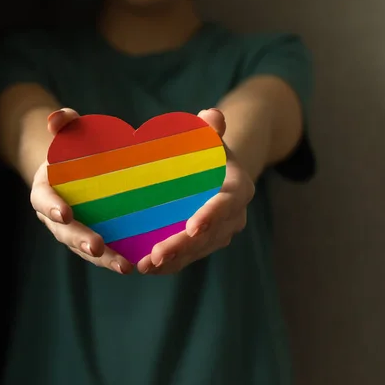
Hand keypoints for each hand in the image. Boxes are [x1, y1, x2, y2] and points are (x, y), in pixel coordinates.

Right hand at [31, 108, 133, 274]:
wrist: (80, 168)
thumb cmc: (75, 147)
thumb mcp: (70, 132)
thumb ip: (65, 124)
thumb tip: (56, 118)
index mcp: (44, 189)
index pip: (42, 200)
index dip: (51, 207)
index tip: (66, 213)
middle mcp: (55, 216)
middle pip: (64, 232)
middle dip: (80, 240)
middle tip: (97, 247)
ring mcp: (73, 231)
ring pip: (83, 249)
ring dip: (102, 259)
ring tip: (124, 266)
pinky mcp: (93, 238)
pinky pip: (102, 253)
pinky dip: (115, 259)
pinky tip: (136, 265)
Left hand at [136, 109, 255, 274]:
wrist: (218, 172)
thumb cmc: (210, 151)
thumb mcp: (210, 138)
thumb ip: (210, 129)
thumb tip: (211, 116)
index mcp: (238, 188)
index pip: (226, 204)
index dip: (211, 216)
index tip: (192, 227)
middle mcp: (234, 216)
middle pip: (209, 236)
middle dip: (183, 247)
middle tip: (156, 255)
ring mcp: (220, 234)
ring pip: (197, 251)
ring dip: (172, 261)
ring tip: (145, 266)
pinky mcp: (206, 245)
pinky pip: (188, 258)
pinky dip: (169, 265)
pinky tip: (146, 268)